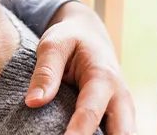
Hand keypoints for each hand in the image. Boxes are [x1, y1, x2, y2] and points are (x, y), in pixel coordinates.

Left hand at [26, 1, 136, 134]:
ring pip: (124, 134)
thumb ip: (45, 73)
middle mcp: (120, 97)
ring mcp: (123, 109)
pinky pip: (116, 133)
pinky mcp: (118, 116)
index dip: (78, 132)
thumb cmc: (69, 38)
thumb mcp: (52, 45)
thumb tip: (32, 102)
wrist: (89, 32)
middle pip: (121, 131)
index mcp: (103, 77)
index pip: (91, 111)